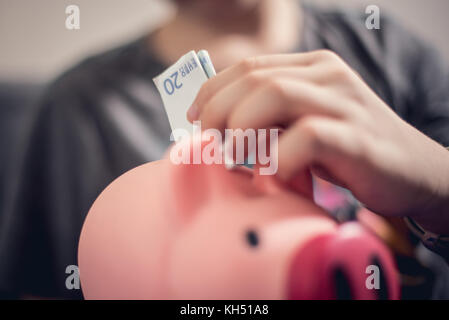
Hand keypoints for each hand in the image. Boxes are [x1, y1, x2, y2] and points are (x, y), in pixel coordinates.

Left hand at [187, 50, 448, 233]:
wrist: (412, 172)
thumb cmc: (348, 151)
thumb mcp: (306, 123)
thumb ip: (272, 117)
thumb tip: (217, 126)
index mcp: (313, 67)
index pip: (248, 67)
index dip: (212, 91)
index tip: (194, 118)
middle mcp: (328, 76)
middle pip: (254, 79)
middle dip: (218, 111)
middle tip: (208, 142)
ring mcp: (344, 102)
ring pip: (275, 95)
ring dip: (242, 128)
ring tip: (234, 157)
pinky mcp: (357, 137)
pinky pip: (306, 137)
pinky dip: (280, 158)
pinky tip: (276, 174)